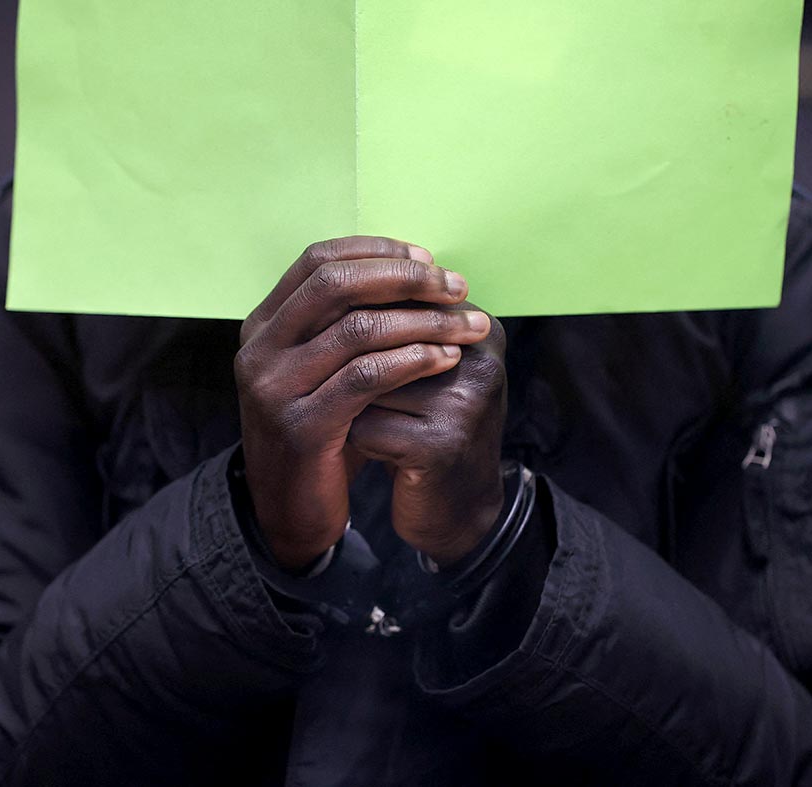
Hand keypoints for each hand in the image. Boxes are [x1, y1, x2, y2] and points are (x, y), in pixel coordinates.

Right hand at [234, 237, 491, 570]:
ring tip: (469, 325)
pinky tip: (446, 357)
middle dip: (404, 278)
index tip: (429, 260)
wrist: (290, 510)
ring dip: (423, 321)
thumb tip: (418, 272)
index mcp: (264, 325)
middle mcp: (259, 350)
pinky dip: (412, 360)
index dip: (377, 252)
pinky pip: (365, 378)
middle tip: (455, 286)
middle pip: (335, 284)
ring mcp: (274, 388)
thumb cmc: (321, 431)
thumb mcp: (324, 369)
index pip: (318, 260)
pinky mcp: (301, 426)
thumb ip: (348, 323)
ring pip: (356, 329)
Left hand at [348, 302, 506, 566]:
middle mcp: (479, 360)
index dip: (359, 323)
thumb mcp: (426, 369)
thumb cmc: (430, 427)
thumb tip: (331, 283)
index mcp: (480, 328)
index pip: (400, 299)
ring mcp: (464, 403)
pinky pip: (364, 424)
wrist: (460, 511)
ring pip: (365, 380)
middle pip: (379, 336)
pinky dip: (355, 438)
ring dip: (349, 403)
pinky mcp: (441, 445)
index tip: (348, 355)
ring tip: (366, 422)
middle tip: (343, 389)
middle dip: (352, 365)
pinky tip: (372, 450)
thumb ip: (398, 325)